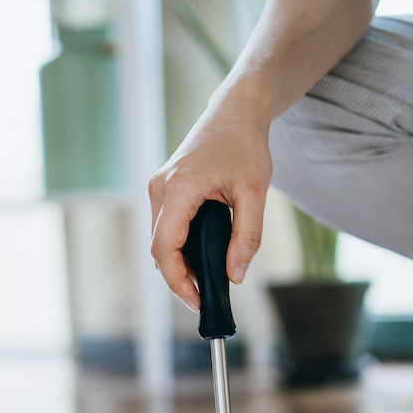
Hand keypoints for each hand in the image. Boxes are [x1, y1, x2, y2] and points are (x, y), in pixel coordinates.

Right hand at [148, 85, 273, 309]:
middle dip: (178, 277)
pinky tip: (199, 256)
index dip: (177, 281)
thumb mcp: (254, 194)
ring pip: (159, 239)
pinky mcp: (163, 187)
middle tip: (205, 295)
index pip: (164, 248)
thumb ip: (247, 237)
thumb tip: (236, 275)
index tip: (196, 300)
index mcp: (180, 189)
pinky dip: (177, 246)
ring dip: (177, 262)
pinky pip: (163, 226)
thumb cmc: (245, 145)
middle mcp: (160, 188)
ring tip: (205, 278)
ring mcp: (158, 187)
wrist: (235, 112)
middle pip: (158, 248)